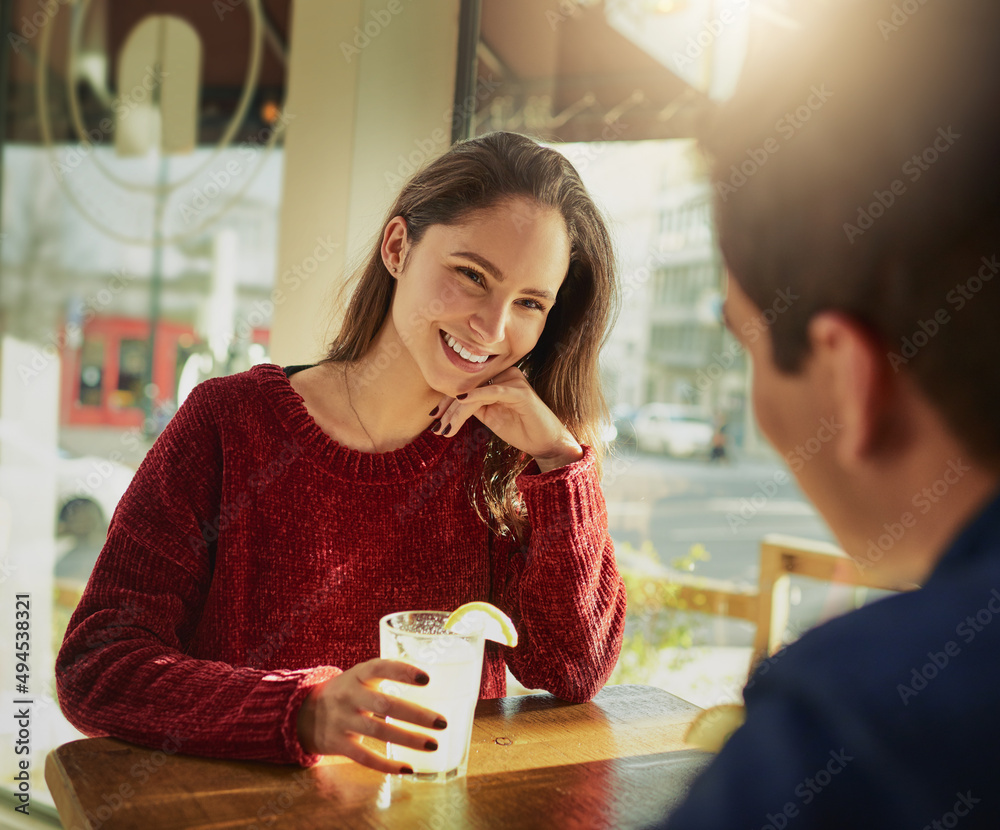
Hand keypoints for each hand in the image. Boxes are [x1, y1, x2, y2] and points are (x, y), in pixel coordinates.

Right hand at [296, 658, 446, 772]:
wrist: (302, 712)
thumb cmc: (346, 692)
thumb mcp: (360, 677)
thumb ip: (386, 677)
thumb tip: (430, 682)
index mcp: (357, 675)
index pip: (380, 668)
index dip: (403, 672)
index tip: (426, 679)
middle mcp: (349, 696)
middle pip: (385, 705)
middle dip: (416, 714)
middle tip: (442, 722)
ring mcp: (341, 721)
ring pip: (378, 731)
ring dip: (408, 739)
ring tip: (433, 744)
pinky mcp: (337, 744)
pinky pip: (364, 757)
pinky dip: (386, 764)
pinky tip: (408, 768)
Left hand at [430, 367, 583, 472]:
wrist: (546, 443)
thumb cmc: (520, 430)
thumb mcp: (490, 417)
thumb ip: (473, 406)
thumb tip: (447, 403)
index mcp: (498, 378)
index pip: (467, 385)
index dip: (447, 400)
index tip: (433, 417)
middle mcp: (505, 374)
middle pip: (468, 387)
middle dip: (448, 408)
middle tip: (436, 427)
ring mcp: (514, 380)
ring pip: (475, 392)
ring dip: (456, 412)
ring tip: (445, 429)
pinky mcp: (520, 391)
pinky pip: (492, 392)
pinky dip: (474, 397)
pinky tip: (460, 403)